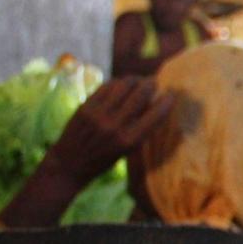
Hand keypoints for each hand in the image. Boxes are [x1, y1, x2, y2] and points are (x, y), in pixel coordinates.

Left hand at [43, 78, 175, 181]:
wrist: (70, 164)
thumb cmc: (103, 160)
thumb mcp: (127, 150)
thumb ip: (139, 129)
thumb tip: (154, 105)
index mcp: (129, 140)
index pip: (155, 115)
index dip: (167, 101)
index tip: (172, 95)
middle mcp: (115, 125)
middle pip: (140, 94)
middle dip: (151, 85)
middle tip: (154, 82)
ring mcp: (99, 114)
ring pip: (123, 86)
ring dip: (134, 80)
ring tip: (138, 80)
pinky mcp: (86, 106)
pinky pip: (106, 87)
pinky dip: (117, 83)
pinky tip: (121, 84)